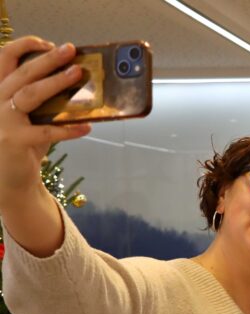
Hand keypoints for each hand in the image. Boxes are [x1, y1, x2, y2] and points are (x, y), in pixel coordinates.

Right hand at [0, 38, 90, 202]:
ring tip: (78, 75)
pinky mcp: (14, 141)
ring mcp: (3, 121)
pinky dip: (69, 129)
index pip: (3, 58)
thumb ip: (45, 101)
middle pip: (21, 73)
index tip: (47, 43)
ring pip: (30, 94)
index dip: (24, 47)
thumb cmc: (25, 143)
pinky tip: (87, 127)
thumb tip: (76, 82)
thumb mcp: (32, 117)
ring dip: (56, 82)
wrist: (11, 179)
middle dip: (47, 59)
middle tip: (70, 50)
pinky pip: (46, 131)